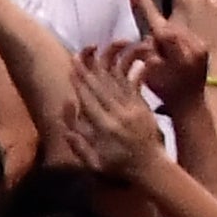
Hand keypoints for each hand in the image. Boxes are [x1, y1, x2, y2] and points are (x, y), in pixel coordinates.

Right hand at [61, 58, 166, 178]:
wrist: (150, 168)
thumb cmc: (119, 168)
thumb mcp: (93, 162)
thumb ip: (78, 143)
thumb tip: (66, 126)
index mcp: (104, 128)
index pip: (88, 100)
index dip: (79, 82)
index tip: (72, 67)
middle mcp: (118, 115)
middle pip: (101, 86)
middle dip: (90, 68)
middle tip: (82, 52)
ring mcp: (133, 110)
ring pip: (119, 82)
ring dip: (113, 63)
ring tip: (106, 48)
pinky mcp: (143, 108)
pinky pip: (137, 86)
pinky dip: (137, 70)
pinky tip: (137, 59)